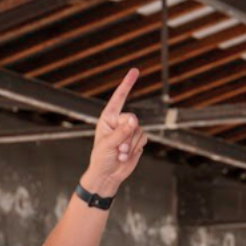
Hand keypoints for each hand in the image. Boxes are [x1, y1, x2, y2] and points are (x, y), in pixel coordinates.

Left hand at [82, 68, 147, 196]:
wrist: (107, 175)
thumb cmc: (101, 158)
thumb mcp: (108, 144)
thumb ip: (122, 132)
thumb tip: (135, 120)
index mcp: (108, 117)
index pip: (119, 97)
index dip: (127, 84)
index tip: (135, 70)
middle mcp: (119, 122)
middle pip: (132, 120)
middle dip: (127, 136)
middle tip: (118, 149)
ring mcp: (129, 131)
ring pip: (139, 131)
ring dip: (131, 145)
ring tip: (120, 154)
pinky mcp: (137, 140)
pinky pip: (144, 139)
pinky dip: (136, 149)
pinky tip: (126, 156)